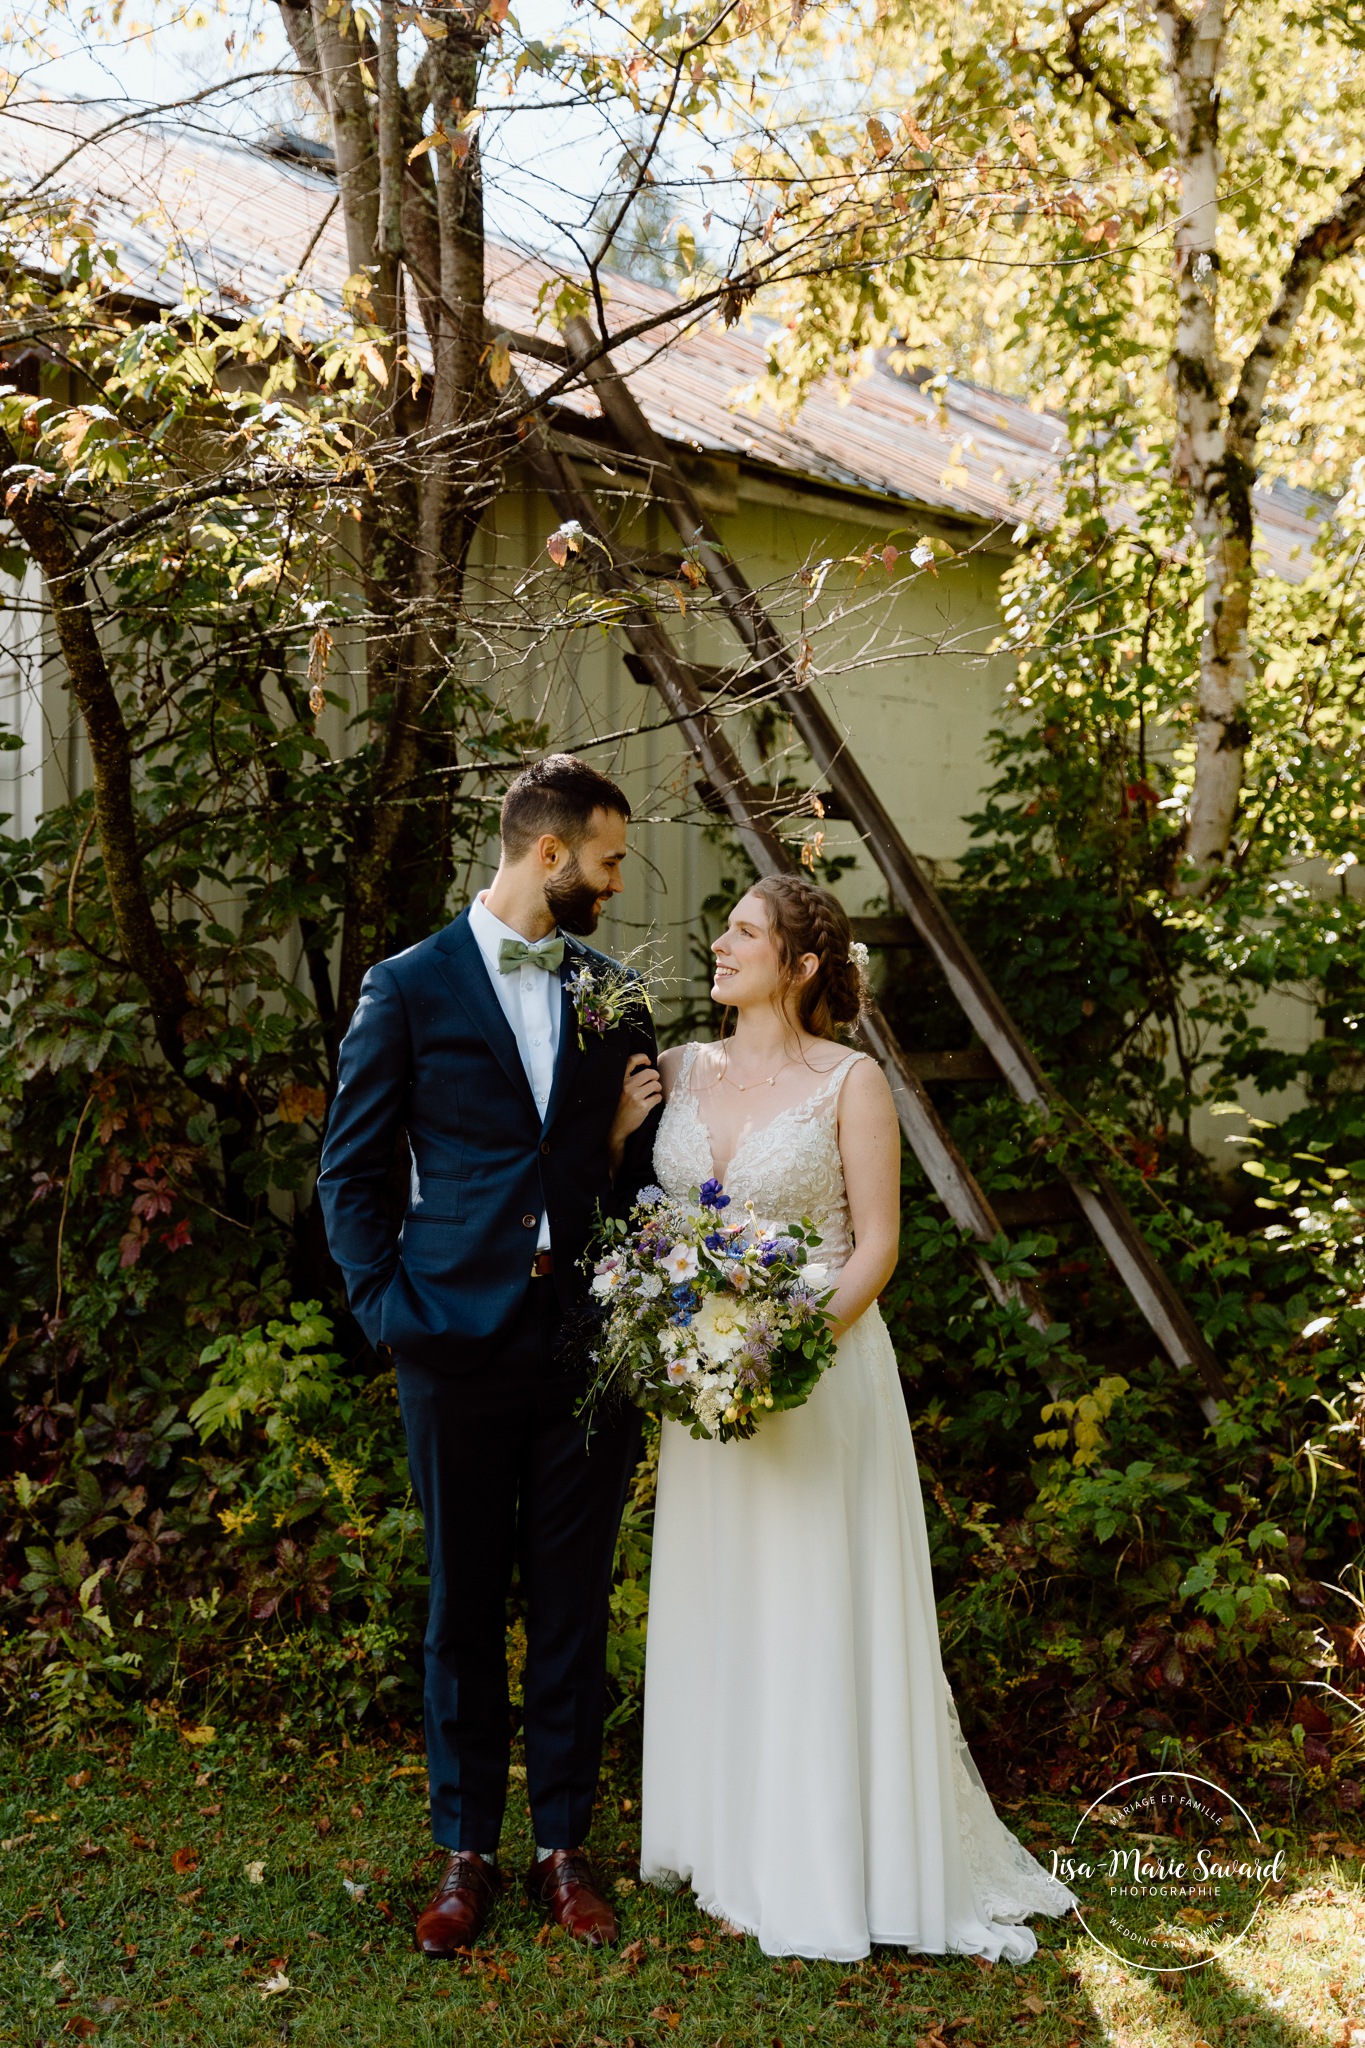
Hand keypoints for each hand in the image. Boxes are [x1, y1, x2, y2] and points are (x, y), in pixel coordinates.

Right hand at [608, 1052, 662, 1176]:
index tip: (648, 1061)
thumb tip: (647, 1068)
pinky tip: (652, 1103)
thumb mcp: (618, 1090)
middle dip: (656, 1077)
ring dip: (657, 1089)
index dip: (642, 1058)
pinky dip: (657, 1099)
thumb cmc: (619, 1107)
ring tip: (653, 1094)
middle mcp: (626, 1085)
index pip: (632, 1060)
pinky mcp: (642, 1106)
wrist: (615, 1128)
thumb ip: (628, 1079)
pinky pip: (657, 1097)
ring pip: (656, 1085)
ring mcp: (635, 1096)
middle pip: (650, 1073)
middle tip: (655, 1082)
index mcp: (620, 1079)